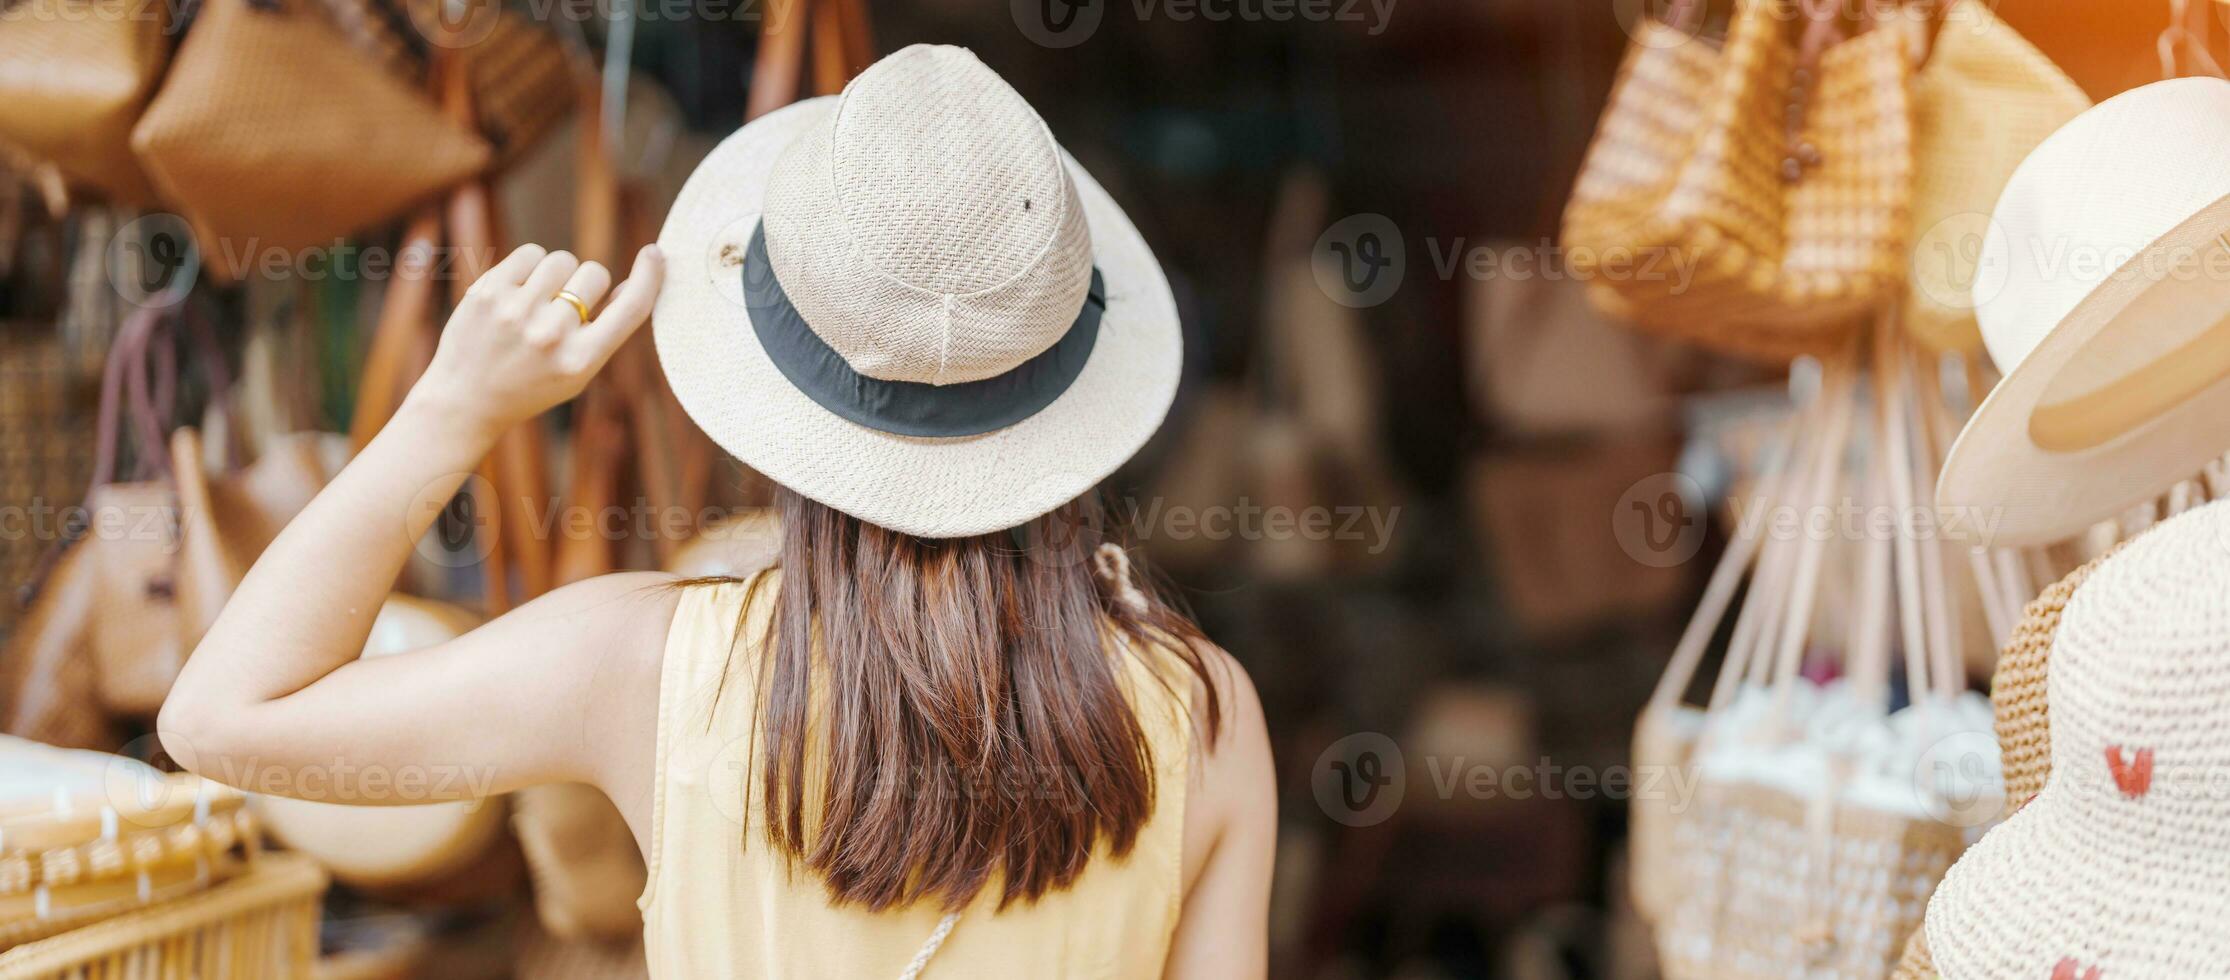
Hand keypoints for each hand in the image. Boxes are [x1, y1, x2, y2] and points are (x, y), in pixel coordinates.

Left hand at [409, 244, 663, 439]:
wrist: (466, 399)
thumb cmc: (532, 384)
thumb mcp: (578, 371)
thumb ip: (607, 332)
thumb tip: (632, 284)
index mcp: (581, 361)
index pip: (630, 308)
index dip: (649, 277)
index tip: (655, 254)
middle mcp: (550, 336)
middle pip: (594, 273)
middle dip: (587, 283)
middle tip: (566, 307)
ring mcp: (516, 312)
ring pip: (562, 259)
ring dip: (557, 273)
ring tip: (538, 300)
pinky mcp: (488, 292)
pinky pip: (530, 253)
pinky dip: (530, 265)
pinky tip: (518, 290)